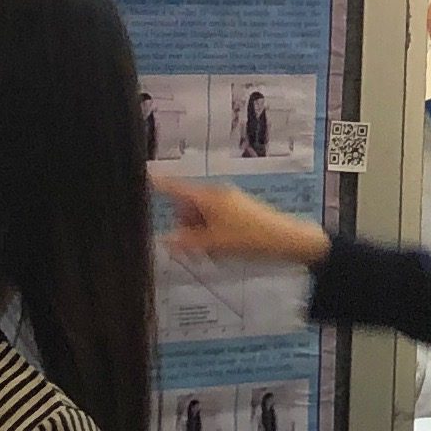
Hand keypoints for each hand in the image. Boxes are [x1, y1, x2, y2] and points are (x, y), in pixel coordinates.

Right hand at [164, 179, 326, 269]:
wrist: (289, 240)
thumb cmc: (251, 238)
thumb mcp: (214, 244)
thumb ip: (186, 242)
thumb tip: (164, 239)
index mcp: (208, 196)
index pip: (175, 188)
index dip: (158, 184)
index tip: (141, 176)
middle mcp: (217, 195)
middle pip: (186, 208)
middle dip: (185, 228)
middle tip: (193, 251)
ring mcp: (229, 203)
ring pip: (200, 218)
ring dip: (200, 236)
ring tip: (212, 254)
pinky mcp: (239, 212)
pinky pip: (215, 222)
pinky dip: (213, 236)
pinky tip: (222, 251)